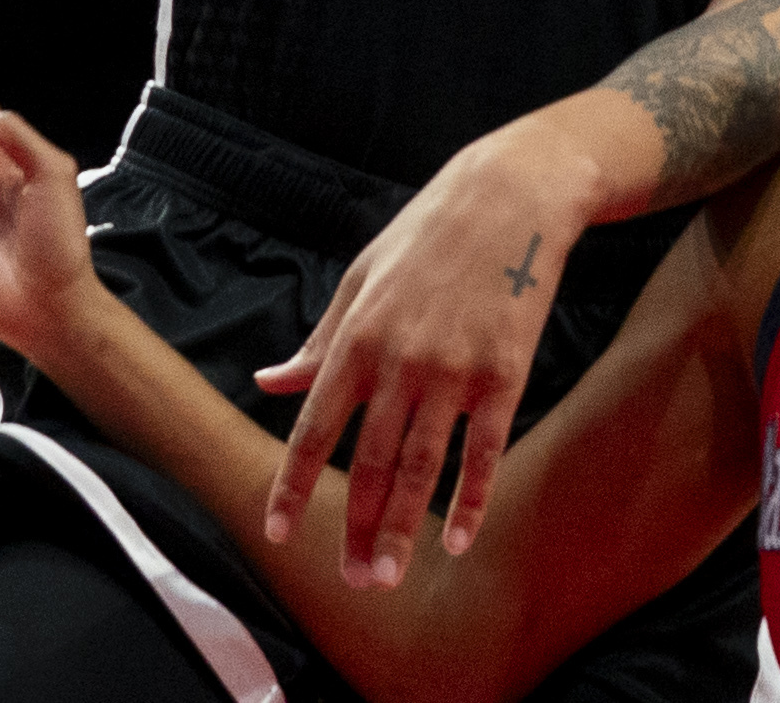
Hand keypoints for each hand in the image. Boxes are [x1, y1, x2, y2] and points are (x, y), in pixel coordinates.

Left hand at [250, 129, 582, 588]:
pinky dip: (472, 499)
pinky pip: (485, 451)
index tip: (278, 533)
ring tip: (390, 577)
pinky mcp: (506, 373)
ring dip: (405, 529)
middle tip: (353, 583)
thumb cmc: (427, 236)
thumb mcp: (359, 278)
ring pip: (423, 467)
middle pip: (371, 462)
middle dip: (358, 528)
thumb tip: (268, 380)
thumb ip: (319, 340)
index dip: (294, 485)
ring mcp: (455, 371)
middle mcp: (401, 361)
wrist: (510, 197)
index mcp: (357, 337)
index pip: (315, 427)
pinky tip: (459, 540)